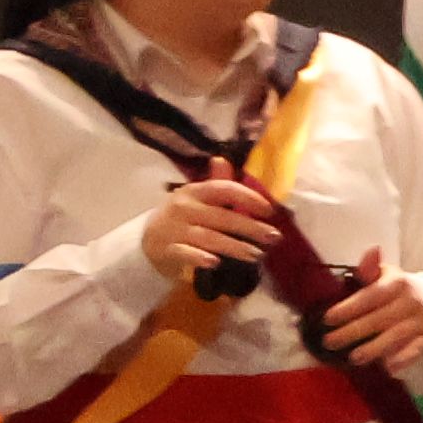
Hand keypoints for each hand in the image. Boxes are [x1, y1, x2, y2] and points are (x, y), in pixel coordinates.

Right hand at [139, 175, 285, 281]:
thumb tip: (223, 160)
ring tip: (257, 255)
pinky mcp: (166, 250)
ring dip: (234, 246)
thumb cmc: (184, 217)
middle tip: (274, 237)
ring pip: (208, 237)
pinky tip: (215, 263)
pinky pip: (185, 253)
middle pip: (221, 217)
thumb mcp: (198, 199)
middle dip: (250, 227)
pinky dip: (200, 258)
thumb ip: (216, 184)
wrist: (148, 239)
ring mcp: (174, 229)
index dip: (248, 198)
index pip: (223, 189)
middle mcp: (184, 208)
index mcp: (195, 192)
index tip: (270, 210)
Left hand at [318, 267, 422, 380]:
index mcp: (397, 284)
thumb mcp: (383, 274)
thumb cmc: (395, 288)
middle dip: (352, 332)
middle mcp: (410, 302)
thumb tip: (372, 249)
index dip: (348, 308)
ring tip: (354, 358)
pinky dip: (404, 359)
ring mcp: (419, 322)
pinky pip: (416, 350)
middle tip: (329, 342)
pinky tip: (389, 367)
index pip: (370, 297)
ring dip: (374, 349)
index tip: (327, 318)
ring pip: (395, 337)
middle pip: (378, 320)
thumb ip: (369, 269)